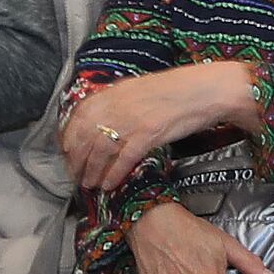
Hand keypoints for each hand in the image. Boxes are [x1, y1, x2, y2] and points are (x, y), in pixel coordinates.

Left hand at [57, 61, 257, 194]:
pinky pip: (124, 159)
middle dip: (77, 160)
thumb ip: (119, 101)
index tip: (67, 152)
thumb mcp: (140, 89)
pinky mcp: (149, 135)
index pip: (79, 116)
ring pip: (100, 151)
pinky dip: (114, 174)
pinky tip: (110, 184)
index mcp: (114, 92)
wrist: (206, 89)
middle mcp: (118, 106)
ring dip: (92, 171)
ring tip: (90, 184)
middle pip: (85, 137)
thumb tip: (103, 117)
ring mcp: (132, 121)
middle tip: (76, 175)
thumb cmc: (177, 89)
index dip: (69, 137)